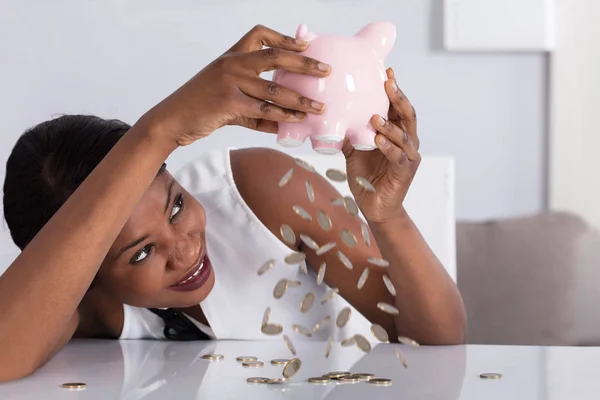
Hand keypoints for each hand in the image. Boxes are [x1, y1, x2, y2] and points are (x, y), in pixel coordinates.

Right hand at [141, 25, 330, 146]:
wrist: (171, 120)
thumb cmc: (200, 107)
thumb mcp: (225, 94)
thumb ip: (254, 102)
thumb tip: (286, 118)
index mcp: (231, 57)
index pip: (259, 35)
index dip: (284, 38)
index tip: (305, 44)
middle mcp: (232, 64)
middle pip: (274, 56)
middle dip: (304, 63)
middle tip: (326, 70)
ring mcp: (230, 82)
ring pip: (274, 89)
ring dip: (300, 99)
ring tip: (319, 106)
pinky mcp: (228, 103)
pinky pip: (263, 110)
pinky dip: (282, 117)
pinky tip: (296, 122)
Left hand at [343, 68, 419, 222]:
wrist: (374, 207)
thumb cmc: (366, 177)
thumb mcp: (354, 150)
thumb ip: (349, 132)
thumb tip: (330, 112)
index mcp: (396, 132)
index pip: (397, 106)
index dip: (394, 88)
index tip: (387, 70)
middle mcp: (407, 141)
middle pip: (407, 114)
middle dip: (398, 98)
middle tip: (388, 83)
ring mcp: (408, 156)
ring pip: (404, 135)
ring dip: (390, 124)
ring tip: (376, 116)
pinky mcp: (404, 172)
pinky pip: (398, 157)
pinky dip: (388, 147)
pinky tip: (378, 140)